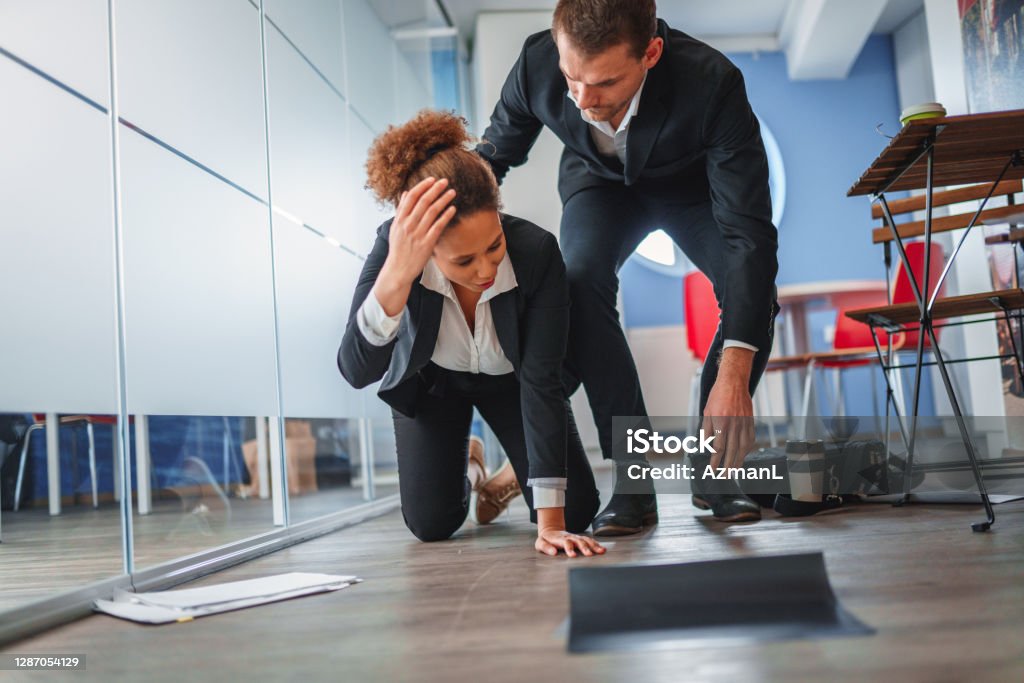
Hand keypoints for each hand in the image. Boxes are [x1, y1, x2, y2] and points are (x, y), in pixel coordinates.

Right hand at [374, 177, 456, 313]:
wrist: (398, 270)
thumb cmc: (398, 249)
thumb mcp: (395, 228)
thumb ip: (401, 210)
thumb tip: (405, 193)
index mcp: (400, 219)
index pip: (411, 197)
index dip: (422, 186)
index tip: (432, 179)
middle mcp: (408, 225)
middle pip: (423, 202)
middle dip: (435, 189)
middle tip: (445, 181)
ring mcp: (417, 234)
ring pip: (431, 212)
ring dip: (443, 200)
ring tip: (452, 192)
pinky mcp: (426, 244)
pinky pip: (438, 226)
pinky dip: (445, 216)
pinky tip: (453, 209)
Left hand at [535, 528, 605, 557]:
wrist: (550, 530)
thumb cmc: (545, 540)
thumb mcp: (540, 543)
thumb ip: (546, 547)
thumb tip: (553, 552)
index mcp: (559, 539)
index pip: (565, 542)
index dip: (569, 548)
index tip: (573, 555)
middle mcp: (569, 537)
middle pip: (578, 541)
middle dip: (584, 547)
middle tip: (590, 555)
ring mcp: (575, 537)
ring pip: (586, 539)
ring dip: (594, 545)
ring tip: (601, 551)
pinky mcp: (580, 539)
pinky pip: (589, 540)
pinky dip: (596, 544)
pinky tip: (602, 549)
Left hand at [702, 347, 755, 470]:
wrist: (734, 382)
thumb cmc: (718, 396)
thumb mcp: (707, 412)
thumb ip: (707, 430)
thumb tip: (706, 445)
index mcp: (721, 423)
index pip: (719, 448)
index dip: (715, 461)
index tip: (712, 470)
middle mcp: (734, 425)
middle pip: (732, 451)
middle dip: (728, 466)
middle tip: (725, 476)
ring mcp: (744, 423)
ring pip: (743, 448)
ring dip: (739, 461)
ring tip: (735, 470)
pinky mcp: (750, 421)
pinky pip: (750, 439)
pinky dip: (747, 450)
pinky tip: (743, 455)